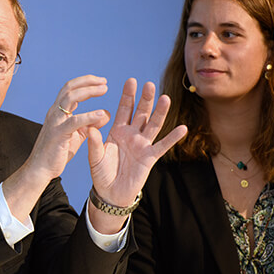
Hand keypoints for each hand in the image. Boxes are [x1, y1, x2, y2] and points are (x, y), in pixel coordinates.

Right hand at [4, 75, 111, 216]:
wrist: (40, 170)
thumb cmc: (57, 153)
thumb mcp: (77, 135)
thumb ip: (90, 124)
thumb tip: (105, 114)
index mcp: (58, 111)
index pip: (70, 89)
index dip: (86, 82)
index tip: (101, 82)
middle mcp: (55, 112)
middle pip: (70, 88)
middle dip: (88, 81)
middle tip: (104, 81)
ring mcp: (55, 121)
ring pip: (70, 98)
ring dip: (88, 91)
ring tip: (104, 89)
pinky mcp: (58, 134)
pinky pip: (74, 121)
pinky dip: (89, 115)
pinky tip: (101, 113)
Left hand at [85, 78, 186, 231]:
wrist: (110, 193)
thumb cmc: (101, 173)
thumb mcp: (95, 157)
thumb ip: (95, 143)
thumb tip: (90, 128)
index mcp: (117, 131)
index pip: (124, 109)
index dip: (127, 96)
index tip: (131, 81)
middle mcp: (132, 134)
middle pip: (141, 113)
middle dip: (145, 99)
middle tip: (149, 84)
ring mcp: (142, 145)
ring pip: (153, 125)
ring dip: (160, 112)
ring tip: (166, 98)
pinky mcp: (150, 157)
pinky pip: (162, 146)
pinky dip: (172, 138)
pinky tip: (182, 128)